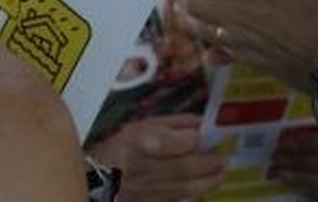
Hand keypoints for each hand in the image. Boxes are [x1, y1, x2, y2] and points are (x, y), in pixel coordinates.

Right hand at [90, 114, 226, 201]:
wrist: (93, 176)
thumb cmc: (119, 144)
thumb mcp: (143, 125)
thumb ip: (173, 123)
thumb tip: (202, 123)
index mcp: (141, 140)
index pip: (181, 143)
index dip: (198, 141)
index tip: (210, 138)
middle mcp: (142, 167)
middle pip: (185, 168)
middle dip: (209, 164)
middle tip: (224, 160)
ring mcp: (143, 190)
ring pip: (183, 188)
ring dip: (206, 183)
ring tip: (220, 175)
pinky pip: (173, 201)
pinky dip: (190, 196)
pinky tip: (201, 190)